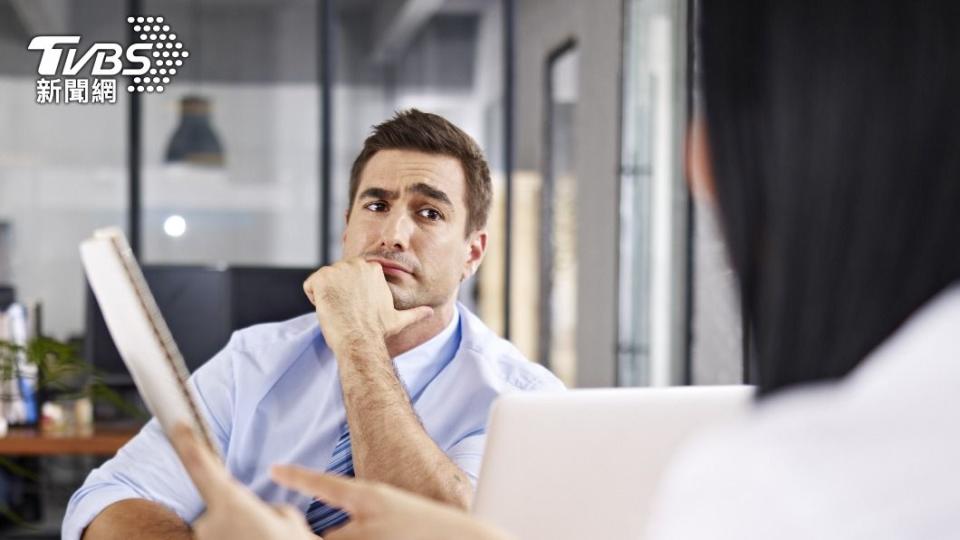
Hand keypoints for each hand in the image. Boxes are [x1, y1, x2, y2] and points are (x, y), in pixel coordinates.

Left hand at [167, 424, 315, 539]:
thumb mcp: (290, 521)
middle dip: (243, 514)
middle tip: (269, 530)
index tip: (179, 425)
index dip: (188, 443)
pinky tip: (257, 539)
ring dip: (242, 534)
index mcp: (231, 504)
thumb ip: (269, 510)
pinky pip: (224, 538)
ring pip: (223, 530)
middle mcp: (210, 524)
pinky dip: (240, 538)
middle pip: (222, 507)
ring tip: (265, 539)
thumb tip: (262, 514)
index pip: (201, 467)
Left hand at [271, 466, 514, 539]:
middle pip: (327, 536)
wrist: (466, 538)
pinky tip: (388, 538)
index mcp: (373, 497)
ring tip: (383, 532)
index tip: (275, 469)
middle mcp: (367, 523)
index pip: (326, 484)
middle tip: (339, 531)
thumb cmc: (436, 520)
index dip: (298, 476)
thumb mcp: (397, 503)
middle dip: (328, 536)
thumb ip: (368, 508)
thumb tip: (348, 516)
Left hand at [302, 257, 432, 351]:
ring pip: (323, 282)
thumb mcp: (399, 319)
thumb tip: (431, 313)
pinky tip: (327, 310)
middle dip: (338, 293)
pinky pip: (309, 286)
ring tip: (339, 312)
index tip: (355, 309)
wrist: (360, 340)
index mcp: (373, 269)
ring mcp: (338, 269)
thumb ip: (415, 313)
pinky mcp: (321, 278)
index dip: (351, 294)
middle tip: (347, 312)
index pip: (351, 276)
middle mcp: (356, 264)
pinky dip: (313, 299)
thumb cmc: (378, 331)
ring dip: (326, 297)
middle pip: (336, 277)